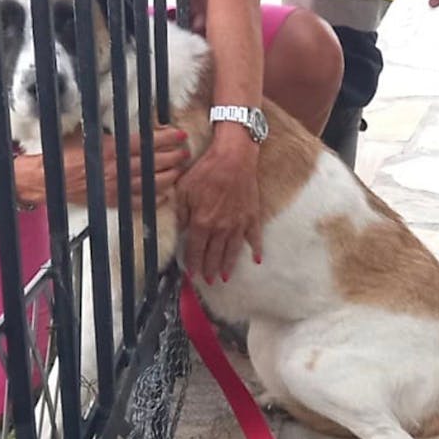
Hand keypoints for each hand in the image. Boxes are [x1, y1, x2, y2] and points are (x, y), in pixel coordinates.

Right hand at [14, 126, 189, 210]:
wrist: (47, 179)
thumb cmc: (64, 153)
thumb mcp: (86, 134)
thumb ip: (107, 131)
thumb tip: (125, 120)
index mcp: (111, 149)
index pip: (145, 143)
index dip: (165, 138)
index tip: (179, 134)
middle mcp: (117, 169)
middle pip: (152, 163)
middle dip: (172, 157)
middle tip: (186, 152)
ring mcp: (116, 187)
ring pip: (150, 183)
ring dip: (168, 176)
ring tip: (179, 170)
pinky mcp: (112, 201)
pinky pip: (138, 202)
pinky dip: (153, 198)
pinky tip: (165, 195)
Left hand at [175, 127, 262, 282]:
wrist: (234, 158)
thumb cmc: (207, 171)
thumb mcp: (185, 189)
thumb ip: (182, 213)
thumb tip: (181, 229)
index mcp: (202, 222)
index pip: (196, 249)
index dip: (193, 263)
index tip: (192, 273)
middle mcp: (221, 227)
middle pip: (214, 254)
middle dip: (210, 269)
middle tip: (209, 280)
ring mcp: (238, 224)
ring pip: (232, 251)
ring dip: (228, 265)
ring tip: (225, 276)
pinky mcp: (252, 217)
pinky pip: (254, 237)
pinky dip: (256, 249)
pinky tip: (257, 259)